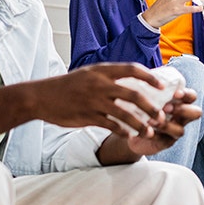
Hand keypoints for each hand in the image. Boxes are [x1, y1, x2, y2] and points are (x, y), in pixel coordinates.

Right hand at [29, 63, 167, 135]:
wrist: (40, 97)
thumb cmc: (67, 86)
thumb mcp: (87, 74)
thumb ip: (108, 77)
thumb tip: (131, 80)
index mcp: (101, 70)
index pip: (132, 69)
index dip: (150, 78)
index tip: (162, 87)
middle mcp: (99, 84)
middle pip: (134, 94)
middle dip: (151, 107)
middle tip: (161, 116)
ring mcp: (94, 101)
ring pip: (125, 114)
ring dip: (140, 124)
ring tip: (150, 131)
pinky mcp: (87, 117)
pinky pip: (111, 125)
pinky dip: (123, 131)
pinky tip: (129, 135)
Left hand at [126, 88, 202, 156]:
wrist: (128, 126)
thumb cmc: (139, 105)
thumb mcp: (145, 93)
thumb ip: (149, 85)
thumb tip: (146, 73)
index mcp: (178, 101)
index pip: (192, 96)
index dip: (187, 94)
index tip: (175, 93)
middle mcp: (181, 116)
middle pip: (196, 113)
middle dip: (183, 110)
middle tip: (166, 108)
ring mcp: (174, 131)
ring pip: (180, 130)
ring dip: (166, 124)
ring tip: (151, 120)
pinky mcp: (164, 143)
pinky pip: (165, 141)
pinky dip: (155, 135)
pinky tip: (145, 130)